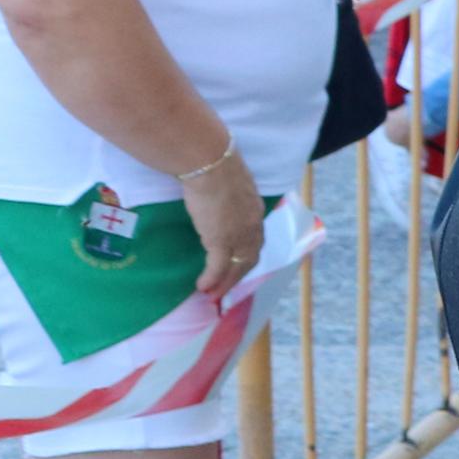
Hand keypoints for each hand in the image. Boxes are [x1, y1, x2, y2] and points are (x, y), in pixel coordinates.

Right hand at [177, 150, 266, 298]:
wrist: (210, 163)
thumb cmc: (215, 167)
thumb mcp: (230, 183)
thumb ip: (229, 196)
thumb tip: (217, 196)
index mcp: (255, 210)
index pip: (256, 239)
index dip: (247, 254)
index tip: (239, 265)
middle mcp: (252, 225)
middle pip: (250, 257)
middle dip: (239, 275)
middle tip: (226, 288)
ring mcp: (239, 235)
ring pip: (237, 267)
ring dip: (226, 283)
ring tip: (214, 294)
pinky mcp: (221, 240)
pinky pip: (218, 267)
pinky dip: (212, 280)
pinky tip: (203, 287)